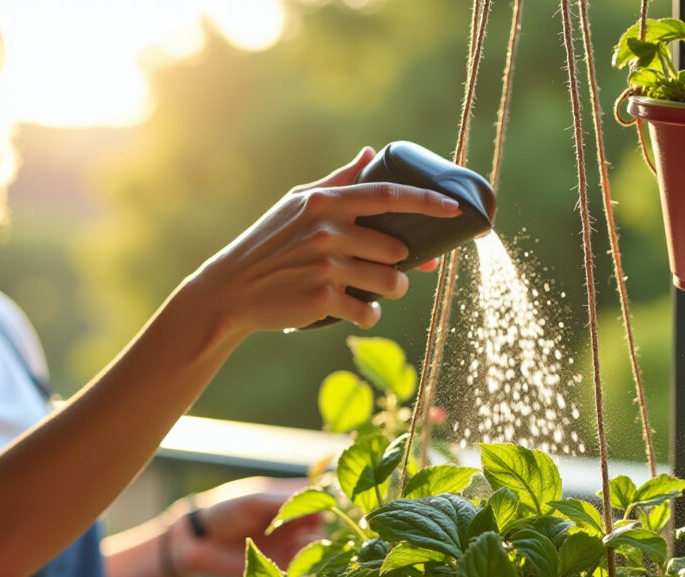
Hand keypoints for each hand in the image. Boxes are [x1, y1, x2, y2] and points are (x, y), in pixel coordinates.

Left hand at [172, 476, 325, 576]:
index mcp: (289, 499)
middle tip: (307, 530)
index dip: (325, 502)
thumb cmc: (224, 510)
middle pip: (323, 525)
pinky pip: (302, 569)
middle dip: (320, 528)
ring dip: (312, 548)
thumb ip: (282, 502)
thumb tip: (317, 501)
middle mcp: (294, 522)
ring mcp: (289, 544)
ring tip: (295, 546)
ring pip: (316, 548)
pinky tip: (291, 561)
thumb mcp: (253, 501)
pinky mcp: (281, 567)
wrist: (198, 540)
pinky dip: (302, 566)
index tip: (324, 506)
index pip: (320, 497)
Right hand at [180, 147, 459, 333]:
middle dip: (400, 263)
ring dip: (389, 291)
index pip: (388, 196)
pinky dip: (368, 315)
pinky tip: (356, 311)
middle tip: (385, 268)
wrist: (230, 289)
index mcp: (325, 203)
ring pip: (390, 282)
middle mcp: (327, 231)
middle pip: (395, 249)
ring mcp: (325, 266)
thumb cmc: (267, 244)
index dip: (426, 202)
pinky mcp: (321, 299)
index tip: (453, 208)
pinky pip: (368, 312)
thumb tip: (369, 152)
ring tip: (371, 291)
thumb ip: (337, 182)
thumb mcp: (295, 204)